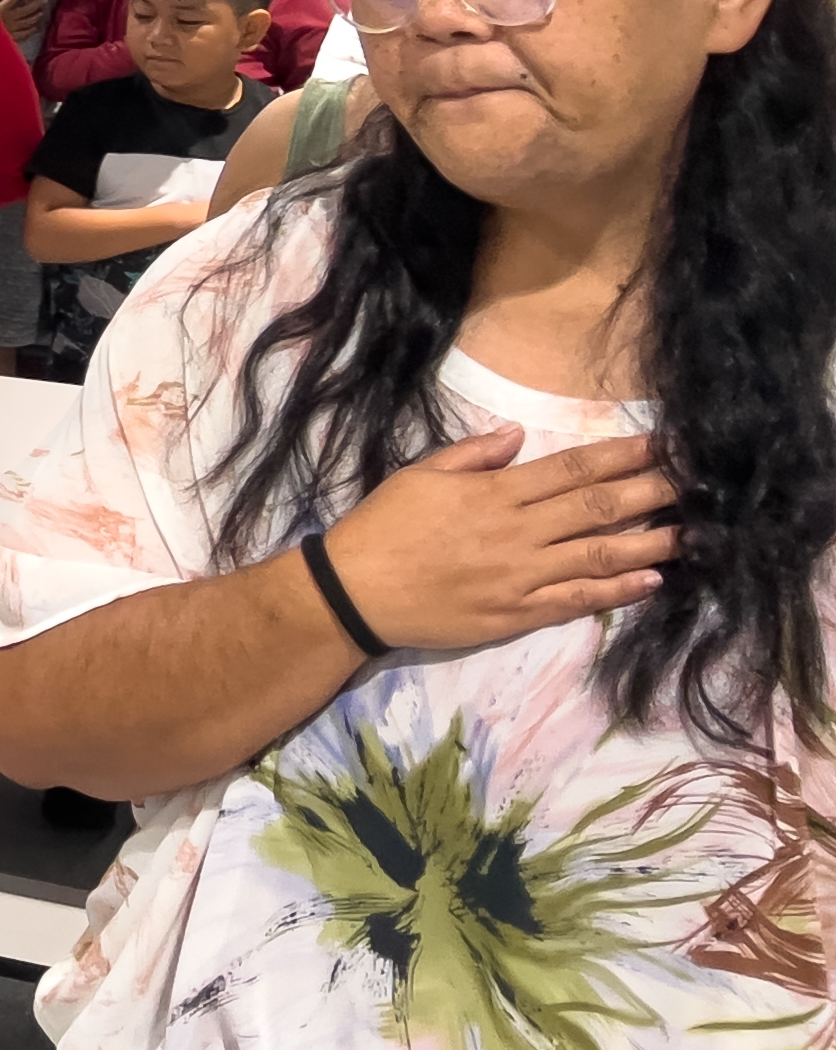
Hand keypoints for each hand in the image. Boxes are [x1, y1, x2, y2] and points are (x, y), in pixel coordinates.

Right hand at [315, 426, 678, 654]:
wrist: (354, 592)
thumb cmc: (382, 527)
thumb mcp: (418, 475)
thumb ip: (471, 455)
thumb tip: (517, 435)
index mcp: (494, 493)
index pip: (572, 469)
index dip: (620, 456)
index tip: (661, 445)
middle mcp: (518, 532)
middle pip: (597, 507)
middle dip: (651, 492)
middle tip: (696, 482)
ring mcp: (522, 576)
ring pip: (598, 555)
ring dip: (649, 543)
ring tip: (690, 533)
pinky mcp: (518, 613)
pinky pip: (578, 601)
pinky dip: (616, 590)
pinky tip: (650, 581)